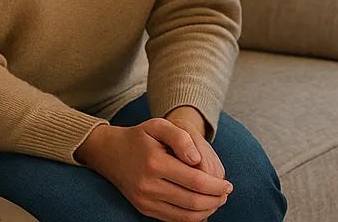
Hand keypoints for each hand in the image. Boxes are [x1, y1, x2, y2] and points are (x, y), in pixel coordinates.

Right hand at [76, 119, 232, 221]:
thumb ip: (181, 137)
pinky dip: (191, 218)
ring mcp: (145, 200)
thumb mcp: (159, 125)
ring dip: (206, 211)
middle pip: (192, 201)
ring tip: (217, 202)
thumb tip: (198, 160)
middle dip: (215, 200)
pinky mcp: (143, 209)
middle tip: (226, 195)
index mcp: (155, 162)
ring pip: (184, 215)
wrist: (109, 152)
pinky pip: (173, 220)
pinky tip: (202, 209)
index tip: (228, 185)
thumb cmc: (140, 136)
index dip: (216, 186)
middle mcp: (148, 185)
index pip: (195, 181)